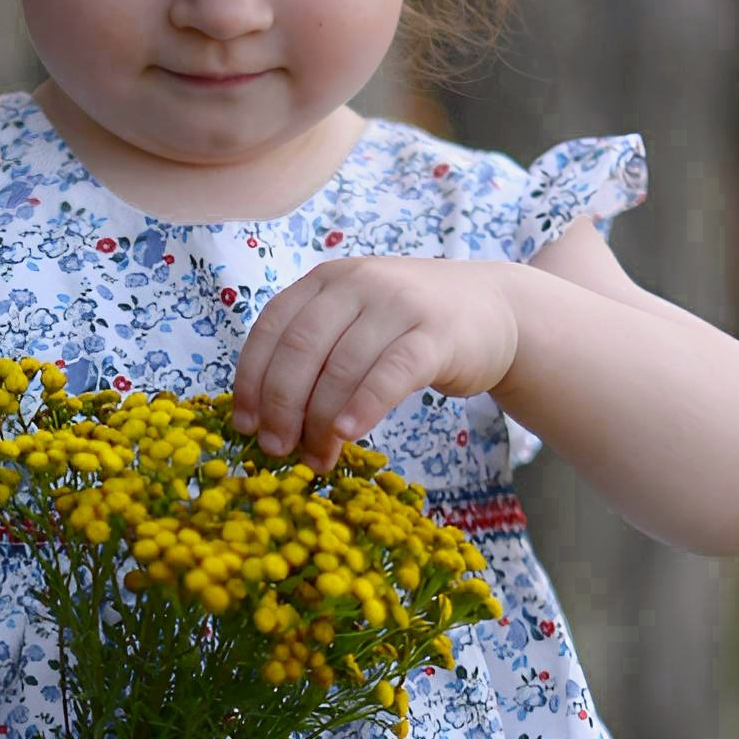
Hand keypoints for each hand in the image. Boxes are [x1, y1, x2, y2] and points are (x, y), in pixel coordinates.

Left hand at [230, 257, 520, 469]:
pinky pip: (391, 372)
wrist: (493, 309)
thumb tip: (266, 419)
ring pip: (342, 367)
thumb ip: (315, 354)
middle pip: (301, 349)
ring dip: (321, 421)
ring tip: (316, 458)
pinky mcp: (435, 333)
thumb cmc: (410, 328)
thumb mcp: (354, 323)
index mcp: (326, 280)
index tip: (245, 425)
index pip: (272, 328)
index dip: (252, 380)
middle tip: (277, 449)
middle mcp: (358, 282)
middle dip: (282, 406)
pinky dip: (364, 406)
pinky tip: (348, 435)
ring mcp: (398, 303)